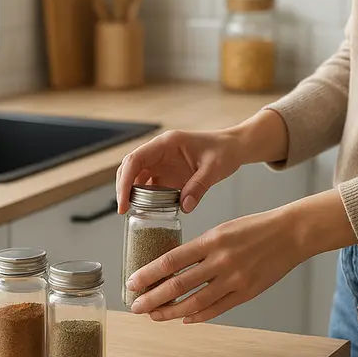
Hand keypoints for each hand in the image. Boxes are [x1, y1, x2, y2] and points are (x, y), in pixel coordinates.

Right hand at [116, 129, 242, 214]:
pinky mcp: (167, 173)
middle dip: (123, 188)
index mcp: (166, 143)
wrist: (234, 148)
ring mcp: (162, 162)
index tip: (124, 202)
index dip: (125, 181)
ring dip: (132, 193)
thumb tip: (184, 207)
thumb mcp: (214, 169)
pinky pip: (150, 185)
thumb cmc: (225, 150)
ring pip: (137, 177)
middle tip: (124, 210)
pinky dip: (146, 198)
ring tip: (133, 212)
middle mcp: (159, 152)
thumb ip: (199, 187)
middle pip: (130, 168)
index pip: (135, 160)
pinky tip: (149, 210)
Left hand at [128, 189, 355, 322]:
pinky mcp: (246, 293)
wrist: (290, 233)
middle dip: (152, 298)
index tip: (132, 283)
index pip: (171, 261)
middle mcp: (220, 261)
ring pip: (195, 303)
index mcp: (211, 241)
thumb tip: (173, 267)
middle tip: (135, 306)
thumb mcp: (222, 229)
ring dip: (171, 312)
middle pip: (178, 285)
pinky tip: (184, 318)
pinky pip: (217, 309)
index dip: (148, 274)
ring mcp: (234, 280)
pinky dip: (198, 316)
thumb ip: (199, 249)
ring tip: (155, 315)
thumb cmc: (254, 228)